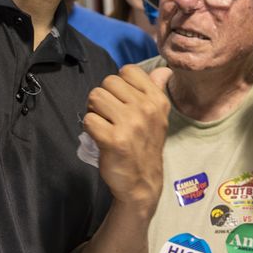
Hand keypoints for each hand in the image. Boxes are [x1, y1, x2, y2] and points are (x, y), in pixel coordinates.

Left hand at [82, 66, 171, 213]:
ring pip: (95, 97)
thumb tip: (163, 69)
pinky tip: (100, 138)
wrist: (142, 183)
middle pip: (108, 82)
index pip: (128, 70)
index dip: (119, 84)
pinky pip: (88, 119)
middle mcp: (146, 108)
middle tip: (110, 116)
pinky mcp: (113, 140)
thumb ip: (156, 89)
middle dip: (104, 97)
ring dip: (94, 111)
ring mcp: (130, 124)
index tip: (122, 101)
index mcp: (157, 100)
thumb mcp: (158, 116)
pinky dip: (90, 128)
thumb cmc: (146, 145)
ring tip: (104, 125)